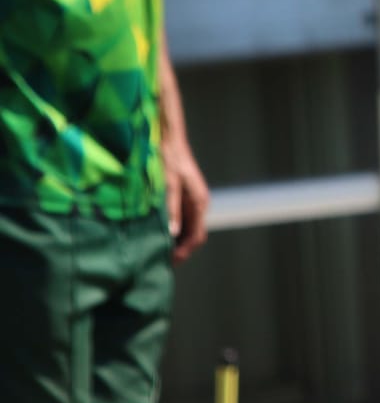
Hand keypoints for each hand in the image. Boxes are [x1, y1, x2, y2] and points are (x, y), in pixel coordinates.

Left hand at [162, 137, 209, 263]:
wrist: (169, 139)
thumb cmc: (169, 160)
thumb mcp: (168, 185)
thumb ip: (171, 210)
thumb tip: (172, 235)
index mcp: (199, 204)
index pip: (196, 237)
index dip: (184, 252)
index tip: (169, 262)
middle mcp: (199, 204)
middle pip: (193, 235)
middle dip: (180, 249)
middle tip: (161, 261)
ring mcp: (192, 200)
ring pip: (187, 228)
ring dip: (176, 240)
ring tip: (157, 250)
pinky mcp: (184, 196)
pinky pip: (181, 219)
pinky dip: (173, 229)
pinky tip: (159, 233)